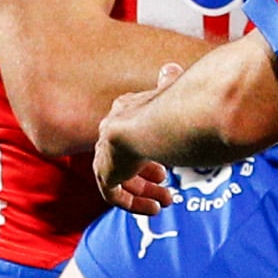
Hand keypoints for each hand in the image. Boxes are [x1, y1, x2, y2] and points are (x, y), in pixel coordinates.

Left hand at [94, 63, 186, 208]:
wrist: (155, 122)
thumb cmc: (172, 106)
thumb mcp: (171, 94)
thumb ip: (169, 84)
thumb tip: (170, 68)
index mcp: (125, 112)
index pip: (130, 133)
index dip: (148, 152)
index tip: (165, 167)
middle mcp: (111, 131)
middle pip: (123, 158)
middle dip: (146, 176)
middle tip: (167, 187)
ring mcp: (105, 153)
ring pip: (119, 177)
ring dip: (143, 191)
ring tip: (165, 202)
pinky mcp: (105, 172)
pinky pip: (112, 194)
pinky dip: (132, 203)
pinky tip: (153, 209)